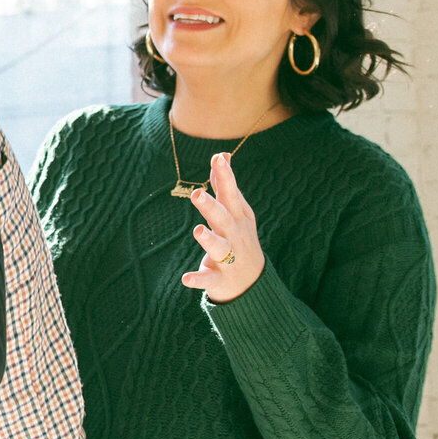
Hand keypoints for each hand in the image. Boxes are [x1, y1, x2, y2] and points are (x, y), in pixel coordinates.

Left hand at [182, 152, 265, 302]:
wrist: (252, 283)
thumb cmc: (239, 238)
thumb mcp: (237, 212)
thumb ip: (226, 185)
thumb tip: (221, 155)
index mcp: (237, 218)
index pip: (231, 194)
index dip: (225, 177)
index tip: (218, 158)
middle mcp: (234, 236)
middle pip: (223, 219)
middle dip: (212, 206)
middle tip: (197, 194)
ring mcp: (228, 259)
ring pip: (219, 248)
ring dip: (209, 239)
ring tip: (197, 230)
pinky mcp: (219, 279)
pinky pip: (208, 280)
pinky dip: (198, 279)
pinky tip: (185, 278)